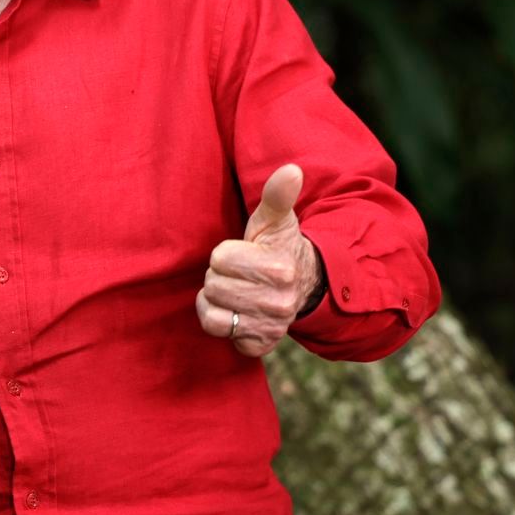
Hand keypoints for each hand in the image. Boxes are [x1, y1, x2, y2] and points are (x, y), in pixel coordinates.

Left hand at [196, 163, 325, 356]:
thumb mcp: (276, 220)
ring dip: (216, 300)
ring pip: (212, 312)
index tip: (243, 254)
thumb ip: (278, 195)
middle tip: (239, 274)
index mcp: (279, 268)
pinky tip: (234, 311)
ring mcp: (269, 326)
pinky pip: (219, 333)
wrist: (302, 285)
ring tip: (234, 291)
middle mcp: (277, 302)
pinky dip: (220, 321)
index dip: (225, 254)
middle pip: (213, 285)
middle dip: (220, 276)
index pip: (220, 258)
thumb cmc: (279, 247)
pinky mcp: (258, 344)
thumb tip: (291, 170)